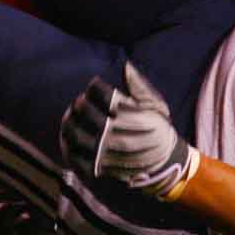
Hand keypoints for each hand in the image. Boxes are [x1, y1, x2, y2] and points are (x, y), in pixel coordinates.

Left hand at [61, 62, 198, 200]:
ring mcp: (109, 153)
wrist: (165, 161)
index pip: (104, 96)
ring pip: (78, 136)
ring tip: (71, 117)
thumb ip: (139, 86)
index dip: (95, 87)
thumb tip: (126, 65)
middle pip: (87, 113)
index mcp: (133, 117)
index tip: (95, 84)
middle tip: (80, 101)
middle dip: (80, 104)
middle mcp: (119, 135)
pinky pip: (78, 160)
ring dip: (69, 123)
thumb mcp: (155, 105)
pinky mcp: (103, 168)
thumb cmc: (158, 128)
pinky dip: (68, 149)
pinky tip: (69, 138)